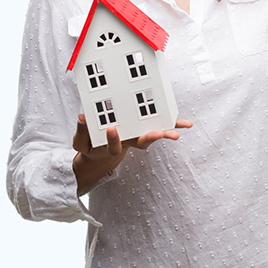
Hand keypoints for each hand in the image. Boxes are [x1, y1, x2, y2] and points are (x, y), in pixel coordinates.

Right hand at [72, 113, 192, 191]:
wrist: (102, 150)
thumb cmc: (92, 144)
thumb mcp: (82, 142)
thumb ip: (81, 132)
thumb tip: (82, 117)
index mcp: (112, 145)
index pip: (114, 146)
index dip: (113, 139)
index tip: (112, 129)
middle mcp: (129, 141)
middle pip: (141, 142)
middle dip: (150, 137)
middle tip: (158, 133)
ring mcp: (139, 135)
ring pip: (154, 135)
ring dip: (166, 133)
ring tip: (176, 133)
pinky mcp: (147, 128)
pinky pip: (161, 126)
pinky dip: (173, 124)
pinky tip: (186, 124)